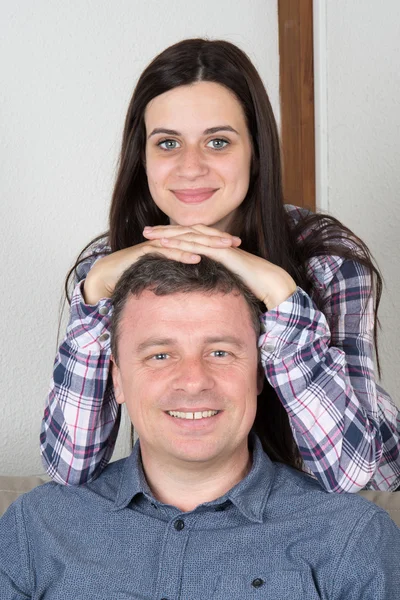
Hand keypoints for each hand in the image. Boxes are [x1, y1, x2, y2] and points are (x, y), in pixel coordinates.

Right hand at [83, 226, 240, 304]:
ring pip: (184, 240)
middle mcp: (166, 240)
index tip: (238, 246)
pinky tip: (196, 258)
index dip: (218, 241)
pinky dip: (182, 254)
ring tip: (223, 248)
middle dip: (217, 238)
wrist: (108, 274)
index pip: (200, 238)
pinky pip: (167, 251)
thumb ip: (180, 275)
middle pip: (195, 235)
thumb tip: (199, 285)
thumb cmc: (136, 275)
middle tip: (237, 242)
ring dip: (205, 243)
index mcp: (173, 244)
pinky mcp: (146, 251)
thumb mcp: (163, 275)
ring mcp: (157, 244)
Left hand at [144, 224, 296, 309]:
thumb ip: (215, 277)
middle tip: (145, 231)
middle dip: (164, 230)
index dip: (173, 236)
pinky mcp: (220, 251)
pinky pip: (196, 245)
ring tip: (148, 234)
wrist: (268, 281)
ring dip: (166, 233)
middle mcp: (215, 242)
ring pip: (188, 235)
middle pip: (186, 231)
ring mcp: (218, 245)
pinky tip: (164, 243)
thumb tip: (205, 285)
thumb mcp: (227, 278)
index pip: (191, 237)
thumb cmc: (251, 283)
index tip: (156, 238)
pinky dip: (179, 243)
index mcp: (216, 247)